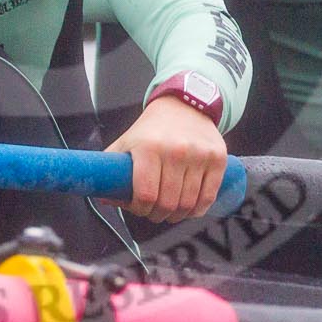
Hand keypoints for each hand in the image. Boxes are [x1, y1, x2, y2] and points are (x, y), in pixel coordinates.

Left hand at [106, 96, 227, 222]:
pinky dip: (197, 210)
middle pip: (167, 203)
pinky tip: (189, 208)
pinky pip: (208, 197)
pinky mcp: (217, 158)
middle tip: (154, 213)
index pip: (146, 195)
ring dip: (177, 216)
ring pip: (188, 204)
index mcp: (149, 147)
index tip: (139, 208)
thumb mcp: (127, 142)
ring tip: (170, 211)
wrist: (184, 105)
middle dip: (157, 215)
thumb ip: (112, 168)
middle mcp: (176, 150)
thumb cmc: (151, 129)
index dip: (140, 209)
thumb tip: (103, 196)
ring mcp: (199, 155)